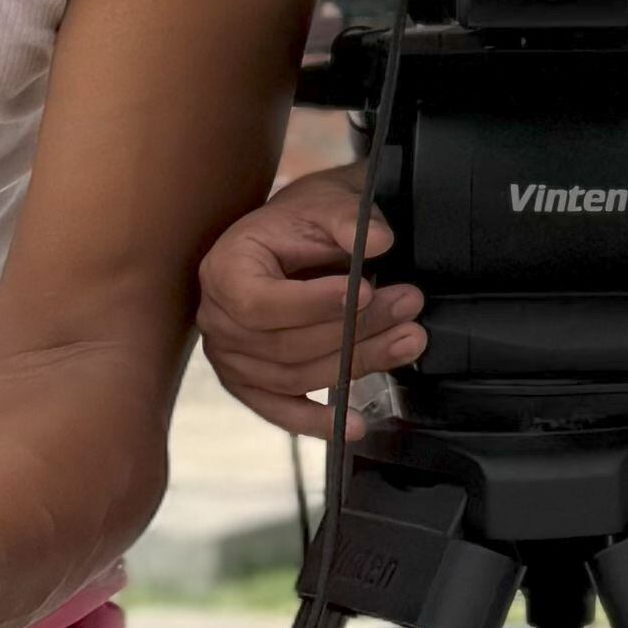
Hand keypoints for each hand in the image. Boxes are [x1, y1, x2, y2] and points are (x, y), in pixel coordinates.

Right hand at [198, 166, 424, 436]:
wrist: (296, 236)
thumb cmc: (306, 219)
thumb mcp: (325, 202)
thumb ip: (348, 220)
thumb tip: (381, 243)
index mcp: (224, 270)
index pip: (260, 304)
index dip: (312, 305)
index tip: (365, 290)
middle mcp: (218, 319)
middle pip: (284, 345)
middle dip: (354, 330)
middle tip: (408, 305)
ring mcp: (230, 358)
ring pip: (292, 378)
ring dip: (355, 364)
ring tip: (409, 339)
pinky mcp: (251, 384)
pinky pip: (280, 410)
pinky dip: (317, 421)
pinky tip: (357, 425)